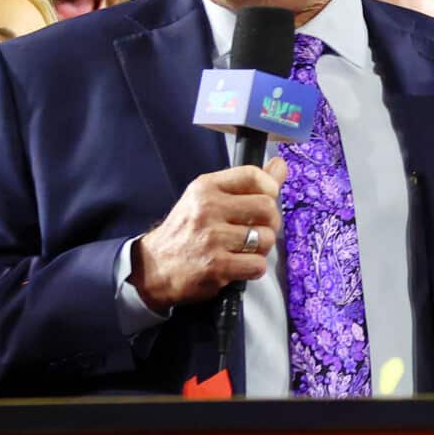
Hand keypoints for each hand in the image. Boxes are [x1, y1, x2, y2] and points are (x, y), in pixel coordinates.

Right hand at [130, 163, 285, 310]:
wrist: (153, 268)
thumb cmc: (186, 231)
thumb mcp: (207, 198)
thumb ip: (245, 183)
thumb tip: (280, 166)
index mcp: (206, 187)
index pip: (253, 175)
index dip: (270, 187)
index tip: (267, 199)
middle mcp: (208, 208)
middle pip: (266, 206)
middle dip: (270, 222)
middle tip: (258, 230)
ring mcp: (212, 238)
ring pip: (266, 238)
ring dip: (262, 248)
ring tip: (246, 250)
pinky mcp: (216, 266)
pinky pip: (257, 265)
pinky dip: (254, 268)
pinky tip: (240, 266)